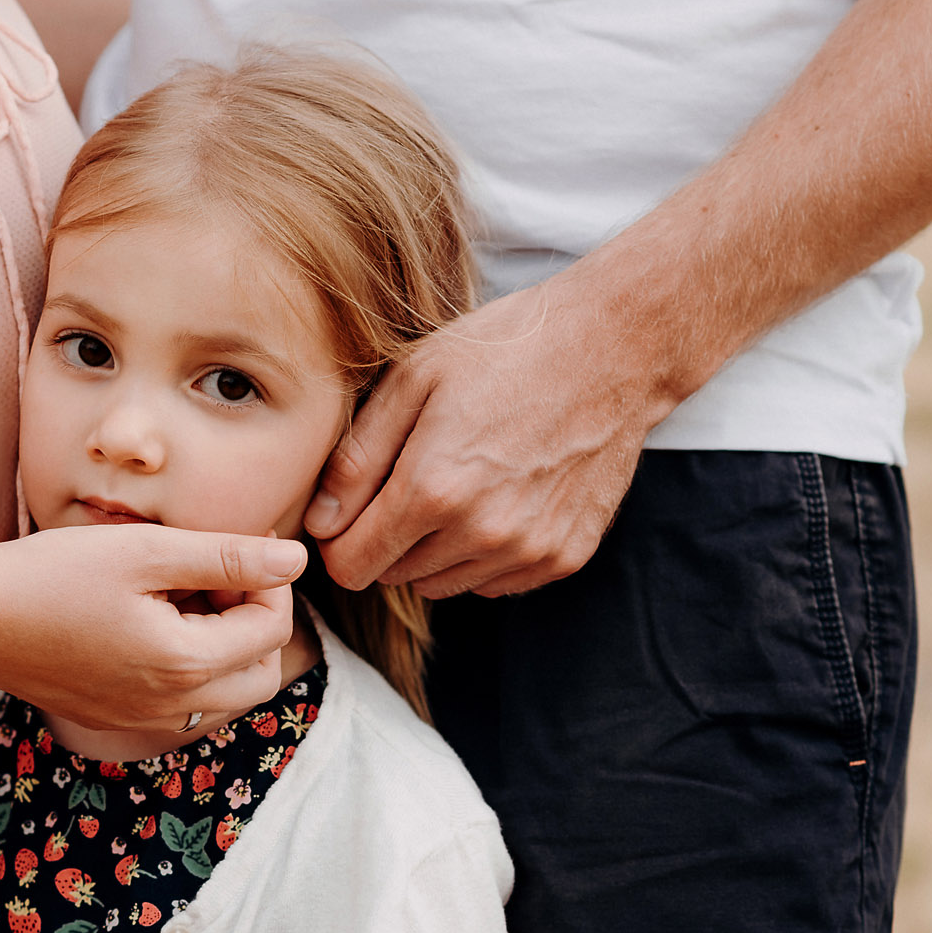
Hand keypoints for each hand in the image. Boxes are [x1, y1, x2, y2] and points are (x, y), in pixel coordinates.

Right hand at [0, 524, 305, 729]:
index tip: (240, 542)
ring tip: (182, 593)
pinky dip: (185, 664)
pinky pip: (178, 701)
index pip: (273, 628)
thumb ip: (226, 555)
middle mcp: (168, 707)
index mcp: (184, 665)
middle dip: (257, 621)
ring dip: (223, 647)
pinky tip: (148, 619)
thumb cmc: (50, 574)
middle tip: (221, 575)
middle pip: (260, 674)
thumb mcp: (144, 550)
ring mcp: (137, 719)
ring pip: (221, 693)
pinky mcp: (110, 717)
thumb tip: (296, 559)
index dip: (270, 579)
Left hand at [303, 280, 672, 599]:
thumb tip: (320, 521)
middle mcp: (481, 533)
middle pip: (394, 576)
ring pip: (442, 584)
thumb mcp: (412, 381)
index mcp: (432, 489)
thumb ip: (357, 458)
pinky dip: (482, 553)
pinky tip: (496, 497)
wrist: (611, 349)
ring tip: (454, 483)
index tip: (348, 509)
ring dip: (433, 549)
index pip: (352, 566)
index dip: (339, 541)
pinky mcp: (564, 556)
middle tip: (406, 479)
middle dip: (385, 539)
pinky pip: (493, 581)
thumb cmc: (505, 351)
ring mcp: (528, 550)